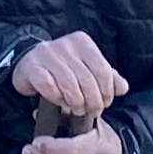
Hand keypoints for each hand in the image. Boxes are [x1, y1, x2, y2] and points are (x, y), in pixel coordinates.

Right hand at [11, 32, 129, 117]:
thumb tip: (123, 88)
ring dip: (76, 102)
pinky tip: (60, 103)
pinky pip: (48, 86)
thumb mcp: (87, 69)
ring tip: (78, 110)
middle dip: (92, 101)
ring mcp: (46, 53)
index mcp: (82, 42)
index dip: (107, 91)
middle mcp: (65, 44)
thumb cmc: (64, 69)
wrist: (29, 65)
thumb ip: (107, 77)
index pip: (102, 69)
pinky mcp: (32, 66)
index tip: (105, 103)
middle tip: (92, 112)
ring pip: (69, 84)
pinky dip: (57, 98)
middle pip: (87, 79)